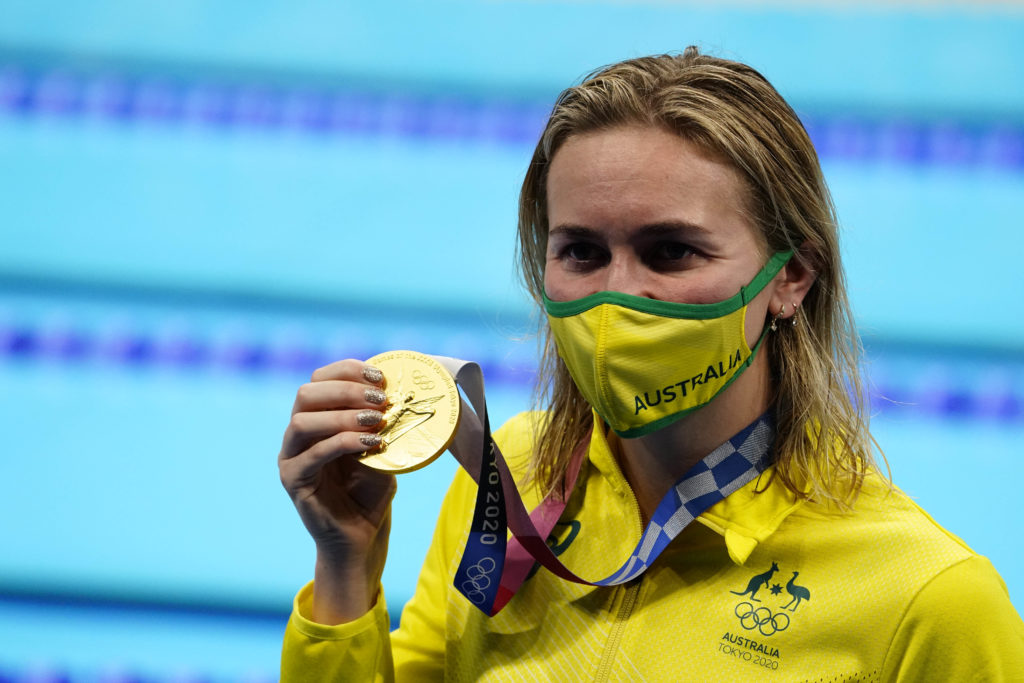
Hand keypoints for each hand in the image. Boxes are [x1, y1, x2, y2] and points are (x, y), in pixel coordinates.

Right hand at [278, 359, 396, 621]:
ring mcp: (291, 457)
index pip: (319, 379)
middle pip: (306, 393)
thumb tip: (396, 392)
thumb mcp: (379, 447)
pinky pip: (313, 454)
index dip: (347, 370)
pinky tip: (372, 444)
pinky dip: (344, 443)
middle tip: (380, 398)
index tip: (380, 376)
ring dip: (343, 415)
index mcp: (316, 419)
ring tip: (377, 420)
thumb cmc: (370, 489)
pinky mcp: (293, 480)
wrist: (362, 534)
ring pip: (303, 421)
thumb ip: (378, 421)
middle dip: (345, 389)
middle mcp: (297, 434)